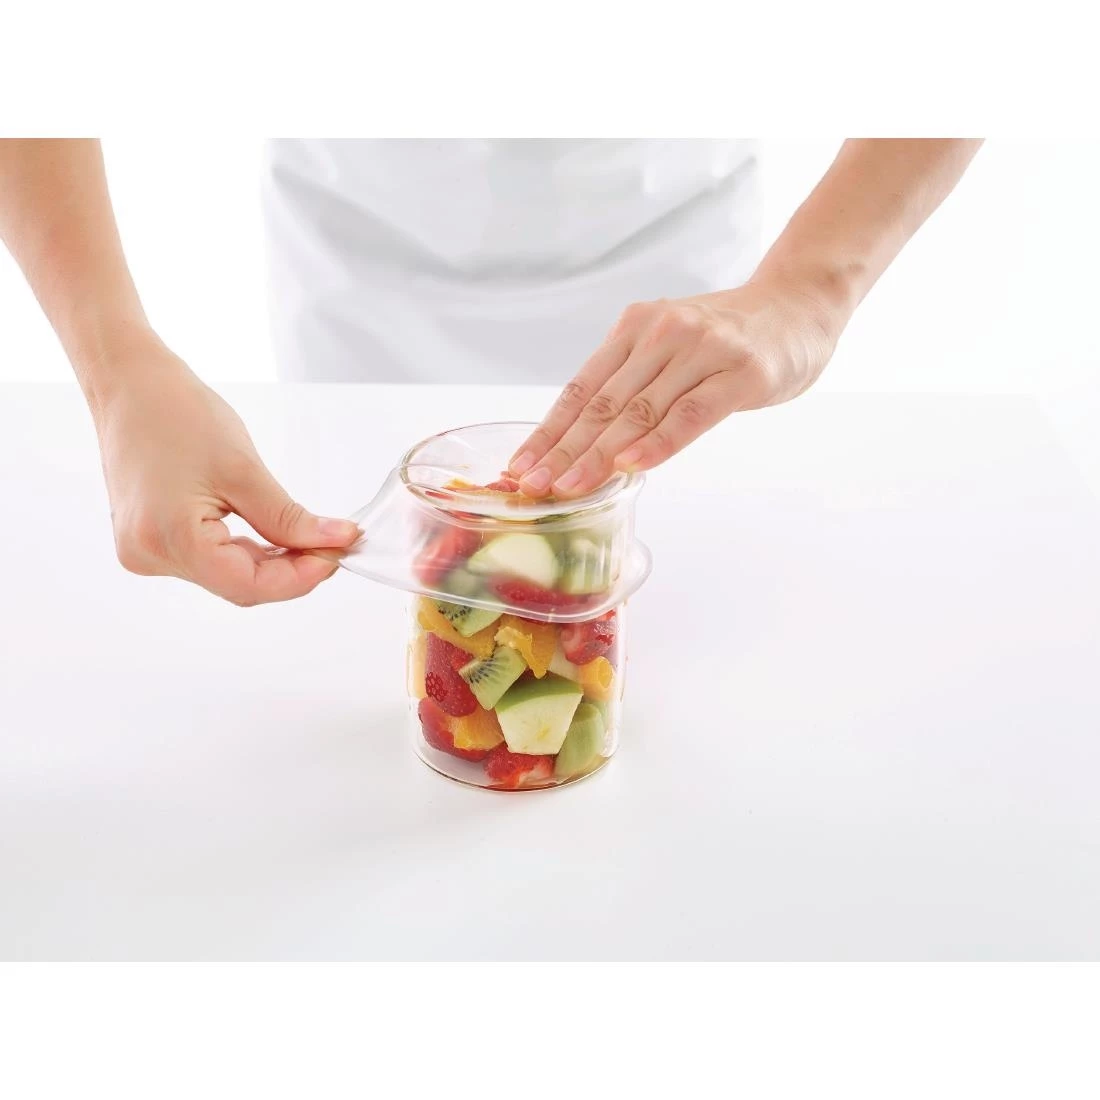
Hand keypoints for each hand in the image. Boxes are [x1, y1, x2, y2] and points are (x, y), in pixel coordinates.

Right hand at [93, 345, 358, 605]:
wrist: (130, 385)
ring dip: (270, 563)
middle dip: (290, 571)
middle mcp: (150, 555)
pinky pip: (209, 561)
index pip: (249, 586)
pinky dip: (244, 552)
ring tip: (308, 538)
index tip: (337, 555)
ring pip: (226, 576)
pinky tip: (272, 537)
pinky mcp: (151, 540)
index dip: (300, 578)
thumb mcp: (244, 470)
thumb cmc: (176, 413)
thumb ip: (289, 518)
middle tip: (332, 544)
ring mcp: (146, 551)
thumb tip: (335, 542)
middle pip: (238, 585)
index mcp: (170, 539)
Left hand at [509, 279, 841, 496]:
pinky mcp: (740, 373)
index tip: (519, 467)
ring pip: (640, 412)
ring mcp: (702, 351)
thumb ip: (634, 385)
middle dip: (562, 451)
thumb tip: (584, 445)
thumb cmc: (729, 339)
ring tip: (569, 488)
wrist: (799, 305)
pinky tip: (631, 466)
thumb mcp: (671, 349)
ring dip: (599, 455)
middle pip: (602, 404)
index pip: (581, 389)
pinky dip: (659, 443)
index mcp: (636, 328)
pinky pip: (691, 414)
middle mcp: (663, 333)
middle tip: (533, 487)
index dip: (548, 432)